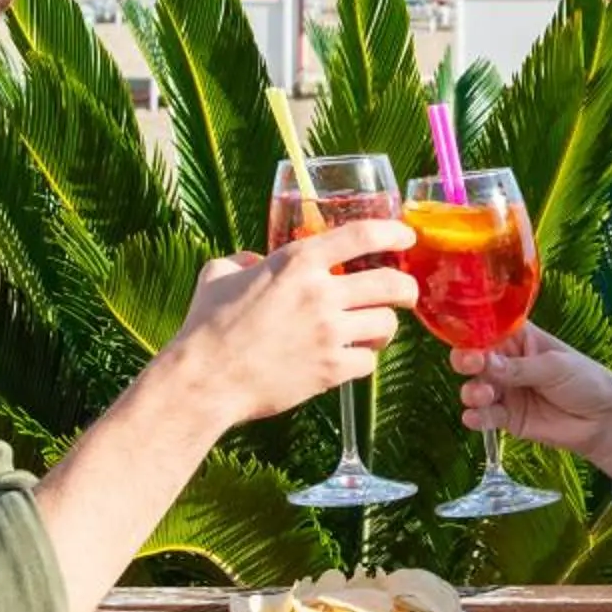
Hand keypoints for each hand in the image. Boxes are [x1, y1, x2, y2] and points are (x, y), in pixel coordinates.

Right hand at [166, 219, 416, 426]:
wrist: (205, 379)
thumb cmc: (207, 326)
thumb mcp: (219, 275)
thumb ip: (243, 260)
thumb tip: (254, 260)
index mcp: (296, 262)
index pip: (362, 236)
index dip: (393, 232)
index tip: (406, 236)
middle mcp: (320, 294)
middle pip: (391, 283)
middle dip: (407, 288)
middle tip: (405, 292)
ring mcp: (329, 333)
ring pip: (386, 324)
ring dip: (384, 326)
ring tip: (373, 330)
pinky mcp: (330, 370)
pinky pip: (368, 362)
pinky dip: (363, 360)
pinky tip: (350, 359)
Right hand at [454, 325, 611, 476]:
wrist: (604, 421)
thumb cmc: (586, 381)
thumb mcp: (556, 367)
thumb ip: (521, 368)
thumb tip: (486, 363)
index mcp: (520, 339)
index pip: (489, 330)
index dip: (474, 333)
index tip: (469, 340)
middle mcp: (507, 363)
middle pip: (474, 358)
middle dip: (466, 361)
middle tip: (472, 365)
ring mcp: (506, 392)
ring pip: (475, 388)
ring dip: (473, 391)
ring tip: (485, 395)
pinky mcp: (507, 419)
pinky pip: (485, 417)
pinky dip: (476, 417)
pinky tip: (475, 417)